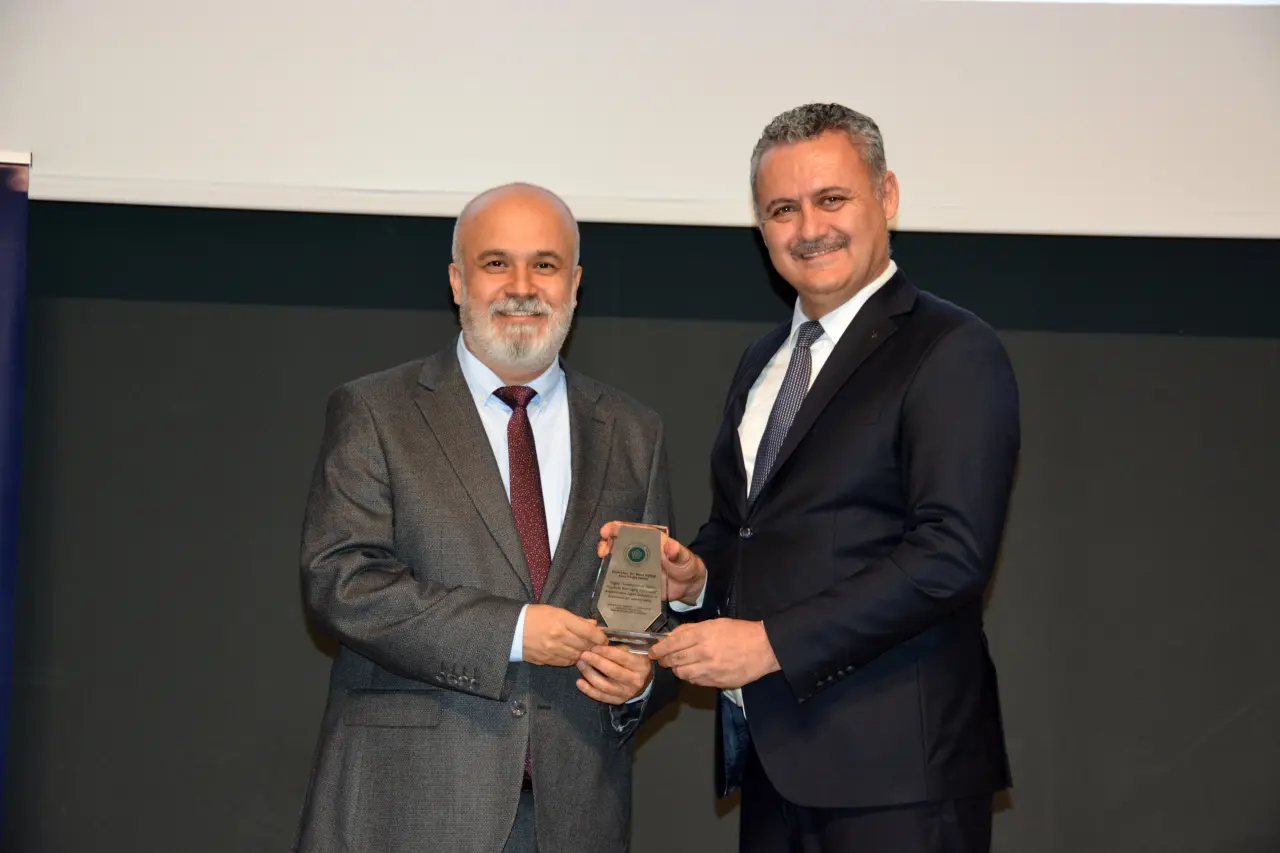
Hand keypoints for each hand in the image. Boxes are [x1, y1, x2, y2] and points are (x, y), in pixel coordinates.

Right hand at [522, 605, 607, 666]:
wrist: (511, 629)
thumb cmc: (534, 616)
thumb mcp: (556, 611)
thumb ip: (576, 619)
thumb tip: (593, 625)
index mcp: (562, 621)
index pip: (589, 632)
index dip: (601, 637)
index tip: (604, 639)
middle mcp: (559, 637)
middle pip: (585, 646)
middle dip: (594, 646)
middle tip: (598, 645)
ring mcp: (553, 650)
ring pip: (578, 656)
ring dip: (584, 654)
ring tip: (586, 650)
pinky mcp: (547, 660)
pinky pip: (566, 662)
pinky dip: (573, 659)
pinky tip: (573, 655)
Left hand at [575, 643, 654, 704]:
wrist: (643, 682)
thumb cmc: (635, 661)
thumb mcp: (632, 650)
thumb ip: (618, 644)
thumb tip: (598, 631)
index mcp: (640, 665)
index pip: (622, 658)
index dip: (607, 652)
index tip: (594, 646)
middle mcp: (634, 680)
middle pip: (613, 672)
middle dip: (596, 662)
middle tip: (583, 654)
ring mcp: (626, 692)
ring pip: (605, 685)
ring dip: (590, 675)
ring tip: (580, 664)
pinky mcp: (618, 700)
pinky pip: (601, 697)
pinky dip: (589, 690)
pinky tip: (579, 682)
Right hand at [597, 522, 706, 605]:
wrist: (689, 586)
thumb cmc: (686, 565)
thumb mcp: (684, 557)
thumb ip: (677, 552)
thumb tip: (670, 546)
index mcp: (650, 540)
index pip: (631, 530)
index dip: (617, 528)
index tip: (607, 530)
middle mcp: (639, 551)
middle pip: (619, 543)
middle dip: (607, 544)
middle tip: (603, 550)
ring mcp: (636, 566)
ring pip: (617, 560)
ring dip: (607, 560)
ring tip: (602, 563)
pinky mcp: (636, 581)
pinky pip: (622, 579)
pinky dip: (612, 579)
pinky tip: (607, 582)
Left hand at [649, 619, 779, 688]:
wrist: (764, 648)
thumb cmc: (740, 632)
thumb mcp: (714, 623)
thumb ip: (691, 630)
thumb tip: (671, 636)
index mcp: (703, 635)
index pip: (673, 644)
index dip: (659, 649)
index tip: (652, 652)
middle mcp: (705, 653)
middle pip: (675, 660)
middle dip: (664, 660)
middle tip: (661, 659)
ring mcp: (711, 670)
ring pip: (683, 674)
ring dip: (676, 669)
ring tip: (677, 665)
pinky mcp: (717, 682)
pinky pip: (696, 682)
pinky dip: (690, 677)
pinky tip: (692, 671)